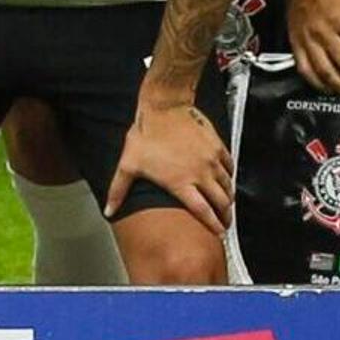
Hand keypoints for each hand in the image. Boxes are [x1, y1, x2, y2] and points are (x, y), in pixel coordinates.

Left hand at [107, 92, 234, 230]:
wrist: (165, 105)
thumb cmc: (147, 133)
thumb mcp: (128, 164)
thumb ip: (118, 191)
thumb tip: (109, 210)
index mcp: (181, 182)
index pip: (203, 211)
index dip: (213, 225)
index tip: (218, 233)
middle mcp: (200, 173)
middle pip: (221, 202)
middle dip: (226, 216)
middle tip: (225, 223)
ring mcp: (211, 159)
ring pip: (228, 185)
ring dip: (228, 197)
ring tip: (226, 203)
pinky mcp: (217, 146)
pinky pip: (230, 165)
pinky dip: (230, 175)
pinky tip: (226, 178)